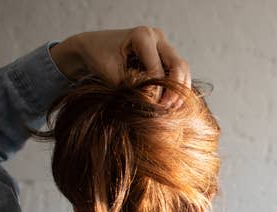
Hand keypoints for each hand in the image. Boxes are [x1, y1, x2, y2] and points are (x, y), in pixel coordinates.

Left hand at [50, 27, 190, 107]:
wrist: (94, 46)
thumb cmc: (99, 57)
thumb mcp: (111, 74)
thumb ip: (132, 87)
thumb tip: (153, 104)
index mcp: (142, 35)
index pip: (157, 69)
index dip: (156, 91)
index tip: (150, 108)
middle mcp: (157, 36)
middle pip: (179, 65)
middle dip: (175, 90)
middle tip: (167, 109)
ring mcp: (163, 44)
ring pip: (182, 68)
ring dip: (180, 90)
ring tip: (172, 108)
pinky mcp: (164, 54)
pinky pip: (178, 71)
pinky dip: (176, 87)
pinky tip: (172, 103)